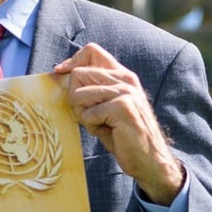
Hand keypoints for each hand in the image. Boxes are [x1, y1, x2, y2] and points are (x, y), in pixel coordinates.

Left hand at [54, 43, 184, 203]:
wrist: (150, 160)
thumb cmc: (124, 136)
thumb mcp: (107, 107)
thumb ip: (92, 90)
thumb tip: (63, 76)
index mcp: (122, 76)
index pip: (92, 51)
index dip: (73, 61)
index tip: (61, 73)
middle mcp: (125, 79)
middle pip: (79, 74)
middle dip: (75, 99)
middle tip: (90, 116)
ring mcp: (126, 91)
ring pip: (79, 94)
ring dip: (84, 115)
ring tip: (103, 125)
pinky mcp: (123, 106)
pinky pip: (89, 113)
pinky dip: (93, 126)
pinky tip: (110, 131)